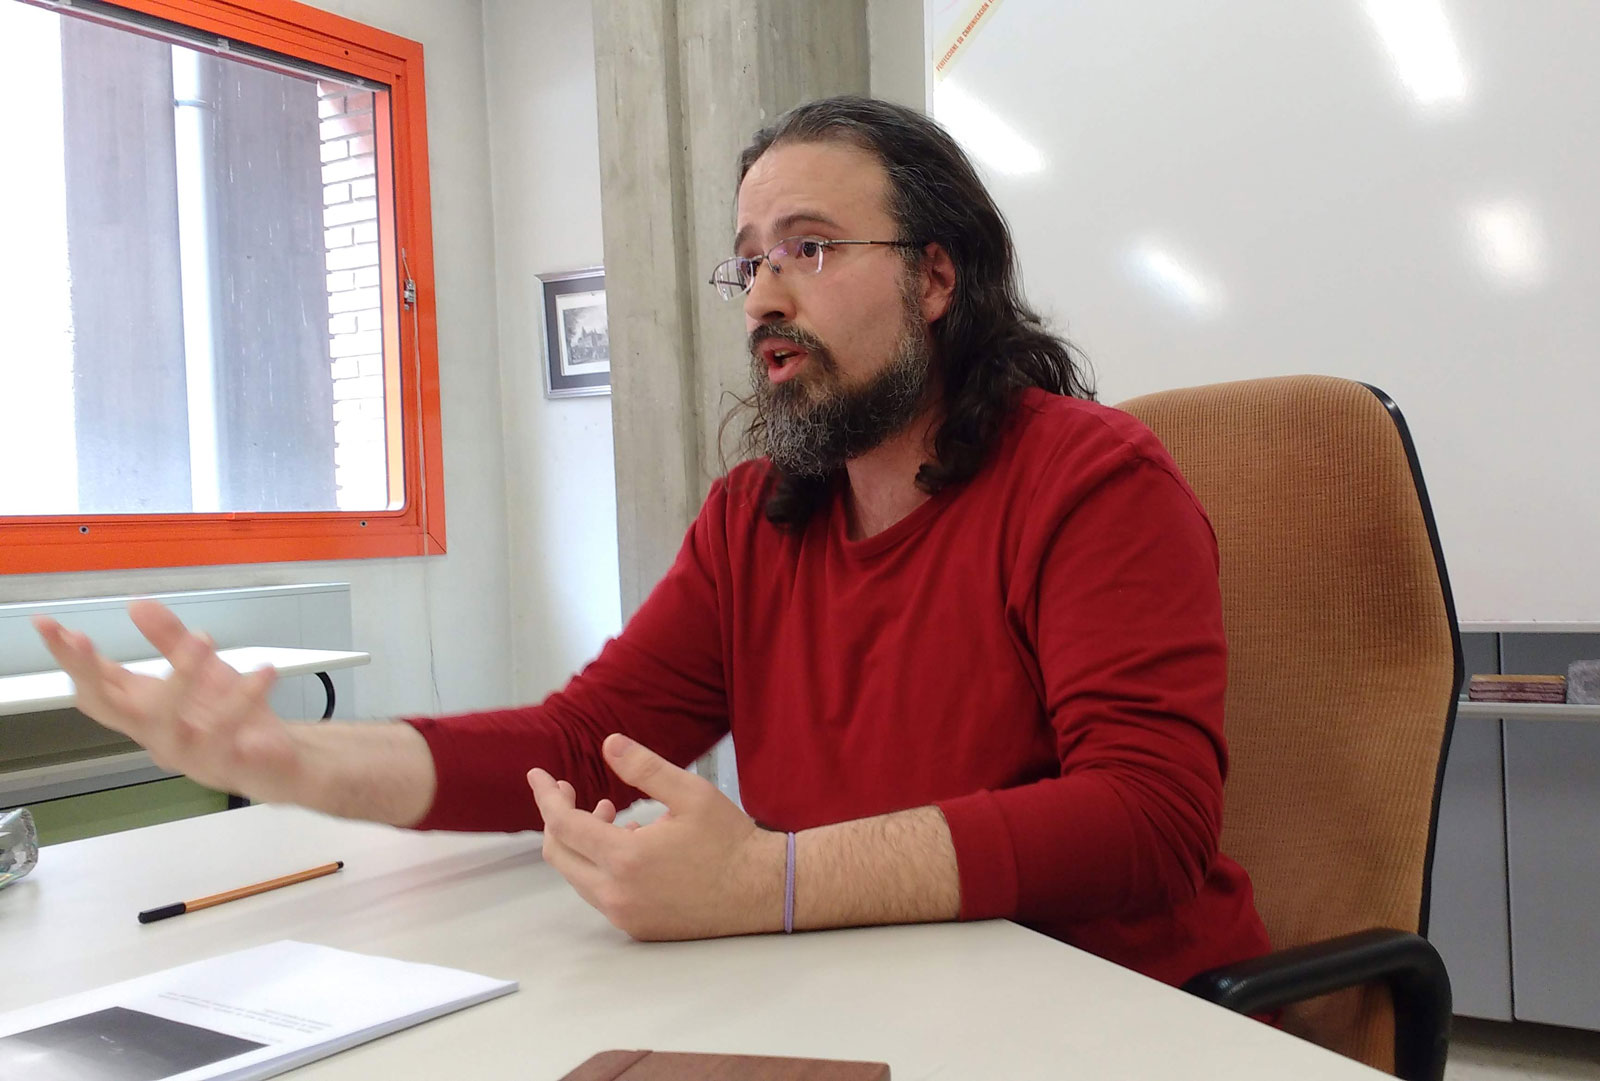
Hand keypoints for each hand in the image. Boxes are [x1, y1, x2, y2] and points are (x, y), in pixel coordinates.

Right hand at [32, 600, 301, 801]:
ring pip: (168, 724)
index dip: (70, 658)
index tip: (47, 624)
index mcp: (146, 710)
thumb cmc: (229, 716)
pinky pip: (233, 737)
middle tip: (79, 636)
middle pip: (111, 708)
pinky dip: (245, 705)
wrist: (279, 762)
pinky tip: (262, 674)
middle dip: (89, 673)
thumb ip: (170, 639)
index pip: (97, 684)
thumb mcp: (201, 669)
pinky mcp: (231, 764)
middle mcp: (157, 735)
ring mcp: (190, 754)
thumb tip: (136, 604)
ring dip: (182, 678)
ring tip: (203, 639)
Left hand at [528, 733, 784, 940]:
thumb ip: (645, 768)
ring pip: (578, 876)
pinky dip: (601, 865)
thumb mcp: (691, 792)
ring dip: (583, 842)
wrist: (763, 891)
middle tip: (572, 790)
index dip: (546, 796)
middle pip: (560, 854)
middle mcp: (617, 894)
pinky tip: (631, 843)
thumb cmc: (730, 840)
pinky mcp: (638, 928)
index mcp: (625, 859)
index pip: (563, 825)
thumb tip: (607, 744)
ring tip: (612, 813)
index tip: (537, 775)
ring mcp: (625, 916)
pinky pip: (601, 893)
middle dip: (558, 818)